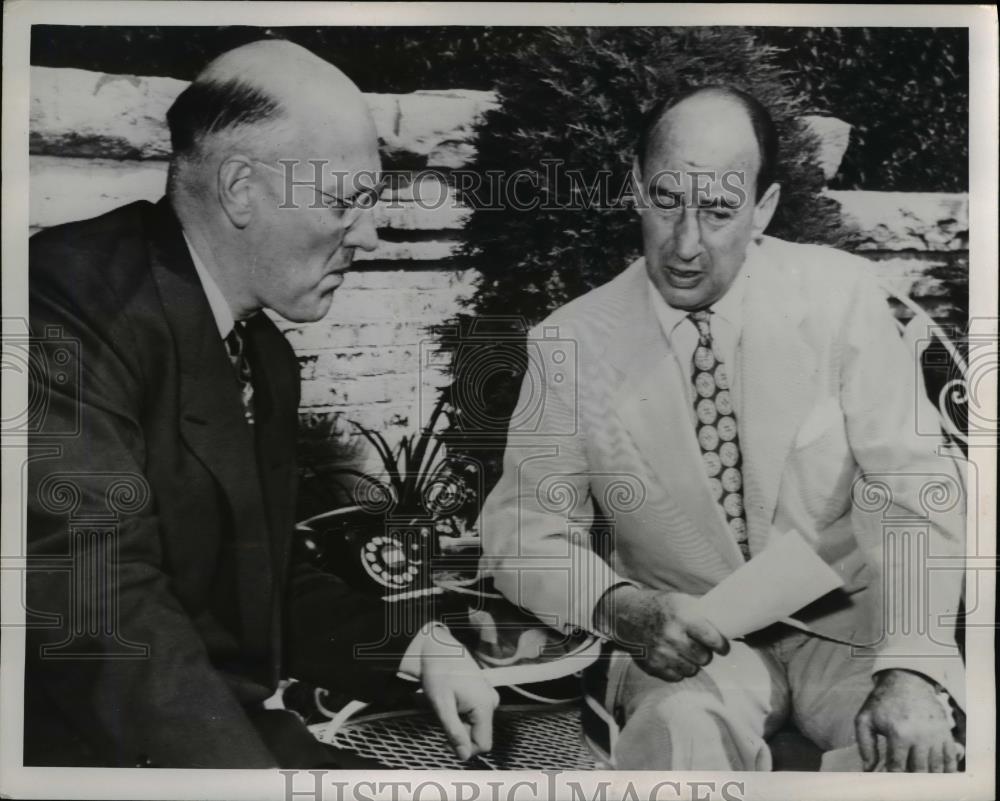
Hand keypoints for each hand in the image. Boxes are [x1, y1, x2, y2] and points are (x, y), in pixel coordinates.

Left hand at [420, 628, 499, 761]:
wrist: (436, 647)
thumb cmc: (438, 673)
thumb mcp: (441, 705)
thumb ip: (454, 731)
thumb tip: (465, 756)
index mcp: (485, 705)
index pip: (484, 744)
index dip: (465, 746)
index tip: (446, 737)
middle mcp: (492, 701)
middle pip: (478, 734)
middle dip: (460, 732)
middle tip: (442, 716)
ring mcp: (489, 695)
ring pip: (476, 724)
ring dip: (460, 722)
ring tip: (446, 705)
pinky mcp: (483, 692)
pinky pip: (475, 713)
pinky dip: (462, 713)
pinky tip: (451, 699)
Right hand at [594, 585, 728, 681]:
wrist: (625, 614)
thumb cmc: (658, 607)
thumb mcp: (680, 601)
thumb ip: (701, 616)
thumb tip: (727, 629)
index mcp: (682, 617)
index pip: (713, 639)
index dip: (722, 646)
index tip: (723, 648)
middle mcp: (672, 636)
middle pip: (704, 658)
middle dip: (705, 653)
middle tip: (700, 648)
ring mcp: (661, 653)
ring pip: (692, 670)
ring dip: (692, 663)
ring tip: (685, 652)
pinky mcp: (652, 666)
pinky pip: (676, 676)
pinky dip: (677, 669)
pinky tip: (673, 658)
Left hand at [855, 669, 959, 771]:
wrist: (907, 681)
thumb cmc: (883, 702)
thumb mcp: (865, 719)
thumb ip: (865, 745)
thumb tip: (868, 769)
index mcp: (899, 733)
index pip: (898, 768)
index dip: (893, 777)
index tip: (890, 779)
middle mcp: (920, 737)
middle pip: (919, 771)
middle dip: (911, 779)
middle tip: (904, 779)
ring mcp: (935, 736)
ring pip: (936, 769)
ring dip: (928, 777)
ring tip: (917, 777)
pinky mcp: (946, 734)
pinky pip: (951, 760)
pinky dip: (946, 771)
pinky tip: (937, 774)